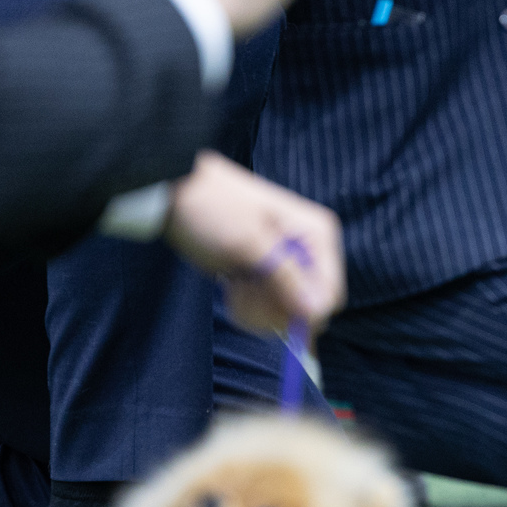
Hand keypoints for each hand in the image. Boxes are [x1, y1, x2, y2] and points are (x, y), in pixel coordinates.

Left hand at [164, 152, 343, 334]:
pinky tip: (232, 285)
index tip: (267, 304)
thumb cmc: (213, 208)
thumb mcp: (248, 243)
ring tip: (234, 284)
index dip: (303, 312)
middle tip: (242, 290)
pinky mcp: (268, 275)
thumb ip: (286, 278)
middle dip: (273, 308)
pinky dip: (249, 306)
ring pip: (287, 313)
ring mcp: (288, 265)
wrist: (176, 193)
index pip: (330, 295)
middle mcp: (309, 251)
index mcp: (317, 236)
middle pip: (308, 309)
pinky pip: (269, 309)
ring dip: (257, 309)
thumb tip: (319, 312)